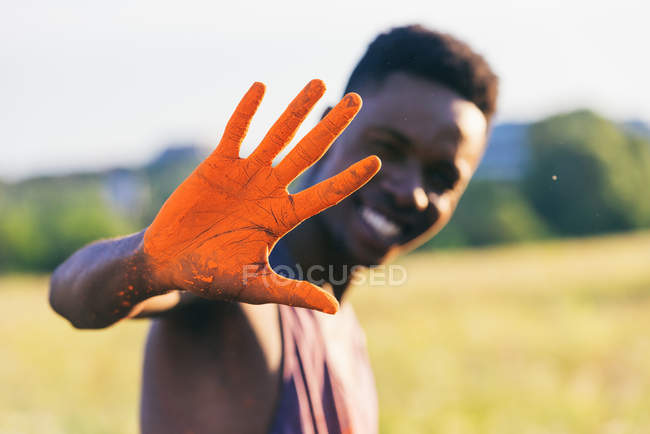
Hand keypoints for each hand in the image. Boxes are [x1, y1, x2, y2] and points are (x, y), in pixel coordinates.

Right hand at [142, 80, 379, 313]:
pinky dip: (247, 111)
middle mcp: (269, 190)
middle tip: (357, 100)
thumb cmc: (211, 276)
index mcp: (281, 217)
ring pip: (278, 134)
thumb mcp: (255, 286)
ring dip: (297, 109)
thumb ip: (293, 292)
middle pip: (309, 152)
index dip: (349, 178)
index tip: (376, 161)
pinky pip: (235, 131)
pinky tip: (261, 87)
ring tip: (319, 82)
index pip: (325, 193)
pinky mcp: (217, 164)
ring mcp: (245, 174)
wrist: (168, 261)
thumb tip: (334, 308)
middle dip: (332, 126)